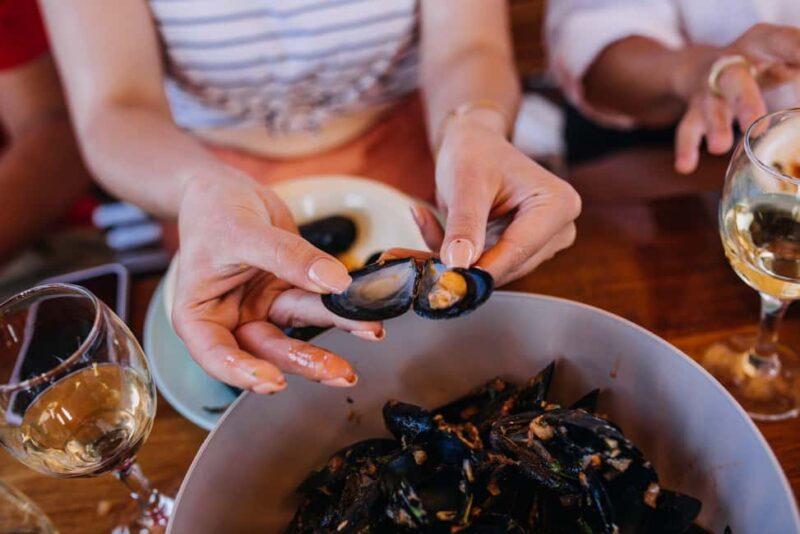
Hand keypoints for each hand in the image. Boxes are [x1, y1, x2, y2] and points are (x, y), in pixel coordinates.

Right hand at [171, 172, 383, 393]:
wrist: (226, 190)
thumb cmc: (213, 212)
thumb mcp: (243, 232)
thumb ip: (286, 257)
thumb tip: (334, 282)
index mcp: (199, 316)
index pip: (216, 355)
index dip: (243, 372)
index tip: (275, 381)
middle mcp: (230, 321)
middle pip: (266, 349)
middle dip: (305, 361)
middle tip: (340, 372)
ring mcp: (261, 310)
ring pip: (297, 331)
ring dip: (333, 335)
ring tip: (370, 333)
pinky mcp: (286, 295)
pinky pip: (316, 306)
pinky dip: (341, 311)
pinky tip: (367, 317)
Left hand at [421, 117, 579, 285]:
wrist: (474, 144)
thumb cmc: (476, 153)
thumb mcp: (466, 183)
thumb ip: (464, 224)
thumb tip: (458, 265)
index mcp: (558, 205)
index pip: (518, 250)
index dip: (479, 268)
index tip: (445, 280)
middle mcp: (558, 229)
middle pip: (506, 266)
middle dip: (461, 264)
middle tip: (414, 256)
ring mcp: (541, 245)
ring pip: (491, 271)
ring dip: (451, 259)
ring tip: (417, 230)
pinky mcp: (519, 254)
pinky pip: (481, 268)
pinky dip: (451, 255)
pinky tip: (432, 225)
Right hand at [675, 24, 799, 173]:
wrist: (706, 67)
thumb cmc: (760, 64)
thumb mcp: (784, 56)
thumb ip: (798, 66)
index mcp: (761, 42)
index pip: (782, 43)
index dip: (796, 51)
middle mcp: (731, 64)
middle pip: (735, 81)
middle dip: (744, 102)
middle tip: (754, 122)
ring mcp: (710, 89)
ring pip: (710, 107)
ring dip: (715, 126)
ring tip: (719, 147)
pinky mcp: (695, 111)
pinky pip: (688, 129)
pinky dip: (686, 148)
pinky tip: (686, 166)